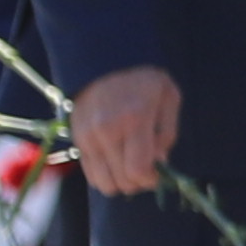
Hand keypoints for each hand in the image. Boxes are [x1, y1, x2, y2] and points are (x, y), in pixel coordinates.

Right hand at [73, 66, 183, 196]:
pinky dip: (105, 175)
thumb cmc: (144, 80)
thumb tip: (159, 164)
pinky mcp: (77, 140)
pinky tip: (117, 161)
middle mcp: (106, 132)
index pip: (137, 170)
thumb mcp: (169, 98)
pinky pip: (90, 174)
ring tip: (131, 166)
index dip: (150, 180)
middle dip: (138, 182)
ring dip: (121, 181)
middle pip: (121, 181)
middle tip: (147, 168)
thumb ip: (167, 134)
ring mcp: (88, 138)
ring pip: (103, 183)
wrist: (104, 62)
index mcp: (133, 120)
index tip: (158, 173)